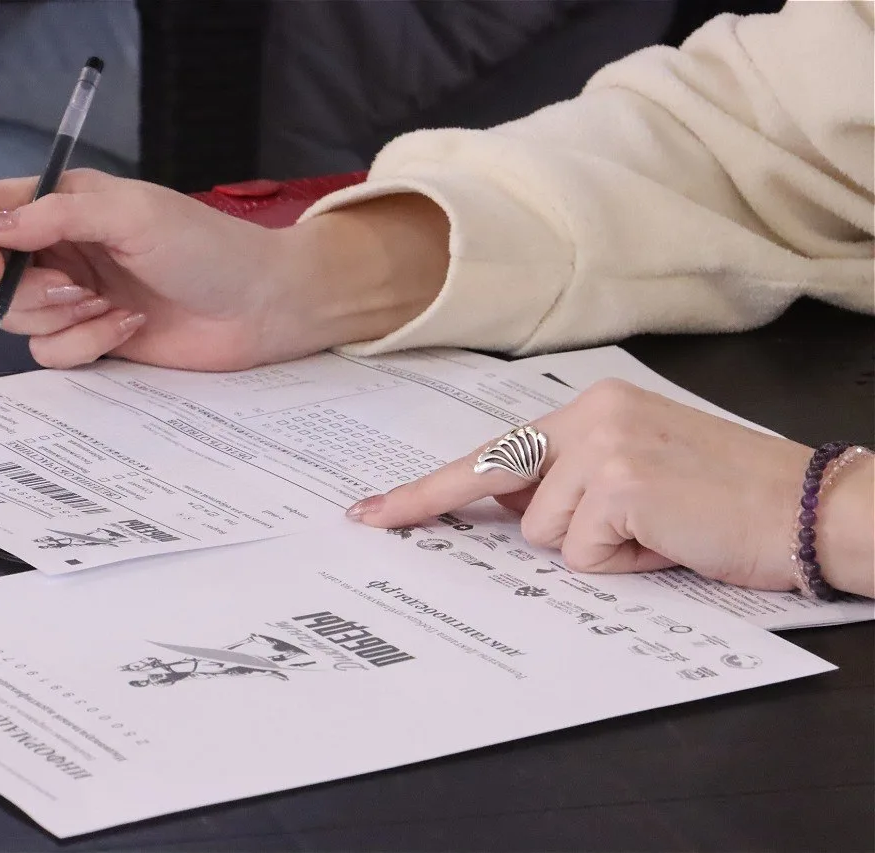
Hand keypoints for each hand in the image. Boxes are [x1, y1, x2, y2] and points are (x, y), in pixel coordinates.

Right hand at [0, 169, 446, 369]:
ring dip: (58, 319)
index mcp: (63, 203)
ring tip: (110, 305)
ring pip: (14, 319)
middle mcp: (61, 247)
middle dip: (23, 292)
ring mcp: (74, 295)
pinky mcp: (92, 337)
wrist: (260, 305)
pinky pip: (51, 353)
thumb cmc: (209, 247)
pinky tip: (129, 325)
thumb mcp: (131, 214)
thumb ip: (55, 215)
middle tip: (77, 290)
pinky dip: (86, 343)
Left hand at [346, 379, 874, 596]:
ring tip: (655, 532)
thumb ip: (571, 480)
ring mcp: (603, 447)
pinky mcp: (620, 485)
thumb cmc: (726, 498)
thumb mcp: (638, 470)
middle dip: (438, 508)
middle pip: (494, 484)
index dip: (427, 488)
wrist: (811, 508)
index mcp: (592, 408)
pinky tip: (667, 540)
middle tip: (369, 517)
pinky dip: (622, 563)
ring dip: (594, 550)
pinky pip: (580, 554)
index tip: (372, 511)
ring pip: (542, 534)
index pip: (494, 452)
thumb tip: (505, 509)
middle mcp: (590, 416)